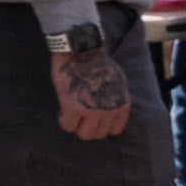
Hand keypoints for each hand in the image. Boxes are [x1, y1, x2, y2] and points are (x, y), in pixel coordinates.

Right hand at [50, 28, 136, 143]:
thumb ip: (115, 100)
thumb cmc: (99, 63)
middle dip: (89, 126)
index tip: (94, 116)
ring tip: (72, 114)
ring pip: (84, 134)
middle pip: (99, 134)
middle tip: (81, 115)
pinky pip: (68, 126)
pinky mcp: (73, 107)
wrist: (83, 50)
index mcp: (122, 105)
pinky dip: (65, 121)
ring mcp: (91, 111)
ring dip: (77, 125)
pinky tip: (63, 110)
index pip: (115, 130)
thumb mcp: (118, 84)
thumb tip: (109, 113)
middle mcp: (109, 111)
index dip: (102, 124)